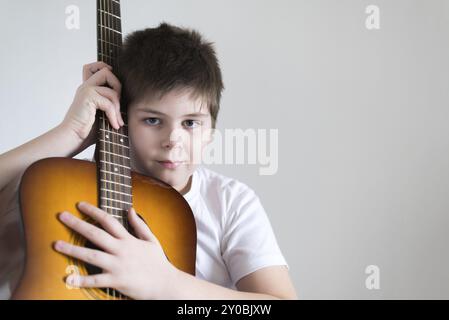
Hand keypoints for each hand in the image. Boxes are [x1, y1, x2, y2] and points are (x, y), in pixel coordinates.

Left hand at [53, 201, 177, 299]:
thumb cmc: (158, 262)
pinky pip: (96, 280)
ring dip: (72, 250)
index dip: (93, 211)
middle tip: (61, 216)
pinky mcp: (116, 281)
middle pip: (95, 234)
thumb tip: (130, 210)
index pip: (108, 220)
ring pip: (91, 255)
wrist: (165, 284)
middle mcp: (121, 250)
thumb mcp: (151, 240)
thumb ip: (139, 225)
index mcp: (128, 239)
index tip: (80, 205)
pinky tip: (68, 278)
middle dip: (77, 224)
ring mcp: (117, 265)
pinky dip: (82, 280)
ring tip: (56, 245)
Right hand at [61, 62, 124, 145]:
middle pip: (106, 71)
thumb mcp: (102, 115)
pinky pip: (109, 103)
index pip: (92, 67)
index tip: (113, 86)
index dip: (104, 68)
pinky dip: (114, 115)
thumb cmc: (87, 131)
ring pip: (111, 89)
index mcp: (87, 89)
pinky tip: (114, 125)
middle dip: (118, 88)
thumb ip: (110, 105)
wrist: (72, 138)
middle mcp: (86, 87)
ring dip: (117, 108)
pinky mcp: (87, 97)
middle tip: (117, 106)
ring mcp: (86, 91)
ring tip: (117, 122)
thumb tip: (127, 102)